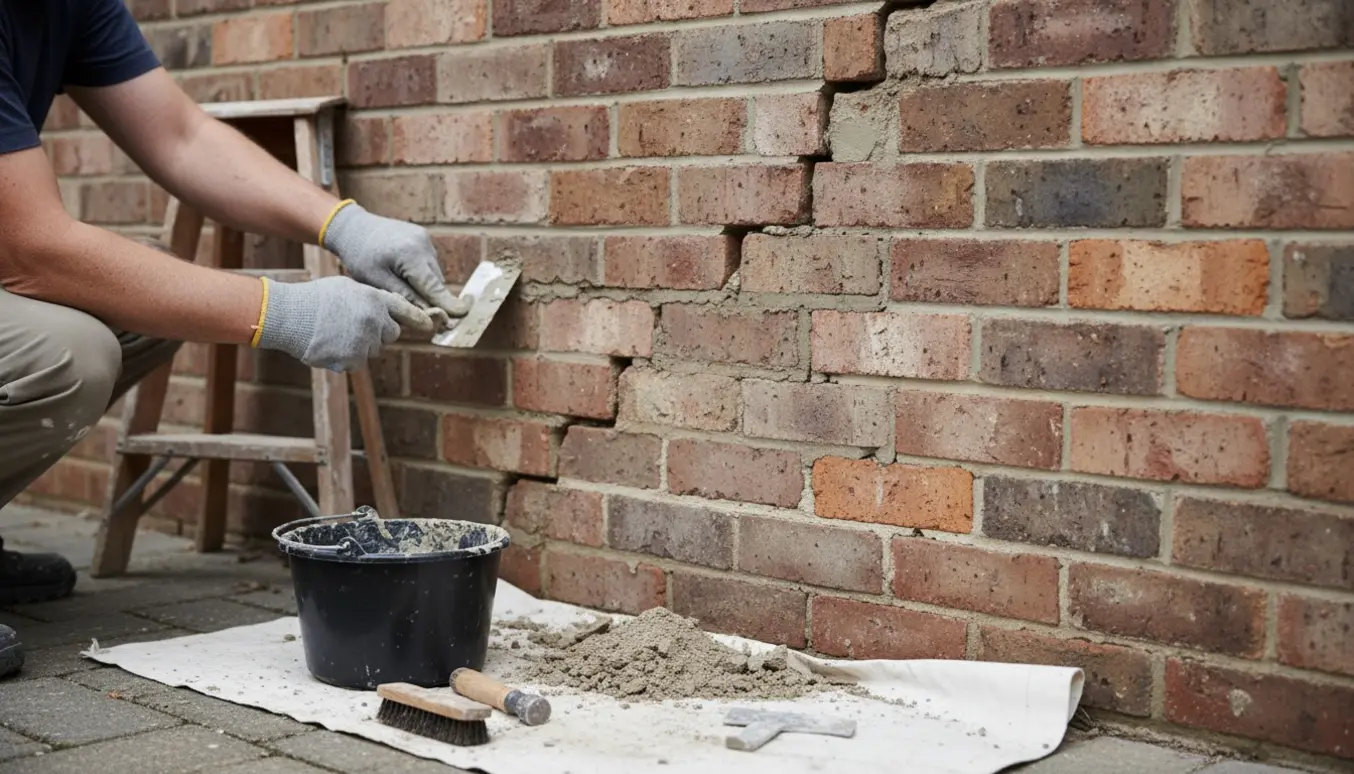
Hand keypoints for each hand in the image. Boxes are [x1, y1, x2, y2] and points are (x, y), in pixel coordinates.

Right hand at [255, 276, 432, 371]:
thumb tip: (385, 312)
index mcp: (375, 299)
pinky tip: (330, 345)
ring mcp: (364, 341)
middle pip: (391, 334)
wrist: (290, 315)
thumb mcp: (347, 288)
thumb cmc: (315, 298)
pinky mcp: (353, 359)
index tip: (429, 325)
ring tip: (336, 333)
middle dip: (379, 332)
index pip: (405, 311)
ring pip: (374, 349)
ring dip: (361, 345)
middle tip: (356, 326)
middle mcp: (375, 320)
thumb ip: (370, 299)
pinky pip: (357, 362)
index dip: (418, 319)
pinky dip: (347, 358)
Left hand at [321, 202, 472, 321]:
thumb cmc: (360, 256)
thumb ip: (405, 297)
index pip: (434, 287)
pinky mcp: (423, 236)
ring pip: (434, 273)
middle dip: (431, 298)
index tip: (463, 315)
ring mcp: (425, 239)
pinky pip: (429, 262)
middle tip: (415, 310)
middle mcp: (424, 245)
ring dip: (426, 285)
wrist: (353, 227)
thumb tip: (429, 315)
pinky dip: (422, 273)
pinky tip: (404, 272)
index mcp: (411, 256)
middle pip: (436, 282)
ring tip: (401, 285)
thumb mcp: (377, 281)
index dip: (448, 304)